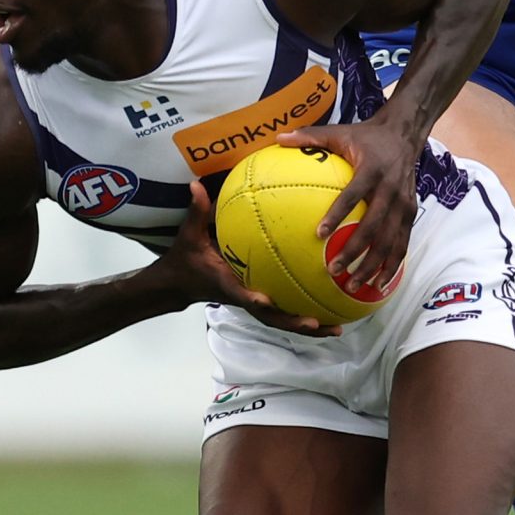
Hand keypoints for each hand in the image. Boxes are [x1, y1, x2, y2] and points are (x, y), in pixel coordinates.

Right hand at [159, 182, 336, 335]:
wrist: (178, 285)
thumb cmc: (186, 260)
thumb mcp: (188, 235)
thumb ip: (196, 211)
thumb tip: (196, 184)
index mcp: (226, 284)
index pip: (239, 294)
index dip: (252, 299)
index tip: (266, 301)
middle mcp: (242, 298)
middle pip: (270, 317)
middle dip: (293, 323)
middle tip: (318, 323)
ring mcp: (251, 303)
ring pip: (281, 320)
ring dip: (308, 327)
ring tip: (337, 329)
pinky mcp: (258, 302)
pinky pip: (284, 311)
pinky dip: (306, 315)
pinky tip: (331, 314)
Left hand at [290, 118, 417, 293]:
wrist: (405, 133)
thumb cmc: (367, 135)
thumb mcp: (339, 131)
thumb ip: (310, 136)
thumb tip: (278, 138)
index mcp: (372, 169)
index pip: (353, 194)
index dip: (338, 214)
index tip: (319, 233)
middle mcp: (390, 188)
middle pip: (374, 225)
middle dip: (355, 250)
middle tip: (334, 269)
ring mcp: (403, 202)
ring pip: (391, 239)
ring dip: (374, 264)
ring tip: (355, 284)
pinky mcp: (411, 211)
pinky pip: (402, 241)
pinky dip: (393, 264)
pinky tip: (379, 283)